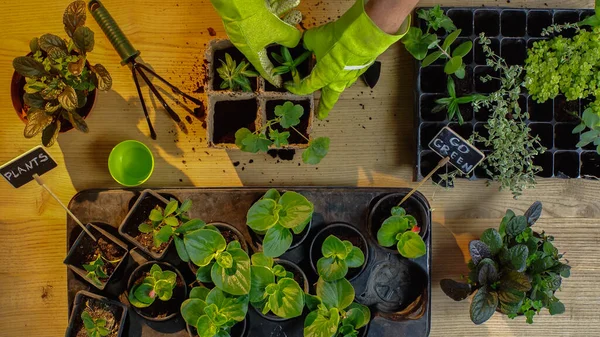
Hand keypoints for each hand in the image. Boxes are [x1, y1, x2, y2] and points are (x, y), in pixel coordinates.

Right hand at [209, 0, 302, 86]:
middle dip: (285, 36)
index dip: (272, 75)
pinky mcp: (247, 11)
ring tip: (297, 13)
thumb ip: (289, 38)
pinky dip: (278, 6)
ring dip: (285, 17)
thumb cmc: (253, 19)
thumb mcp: (276, 30)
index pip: (263, 67)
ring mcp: (246, 24)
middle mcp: (248, 39)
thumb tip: (295, 41)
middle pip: (270, 41)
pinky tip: (292, 2)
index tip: (279, 83)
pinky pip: (266, 11)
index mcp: (251, 50)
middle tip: (296, 32)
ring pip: (270, 23)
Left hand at [285, 0, 410, 118]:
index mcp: (322, 77)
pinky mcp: (361, 71)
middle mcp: (337, 82)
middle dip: (324, 108)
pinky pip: (350, 77)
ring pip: (340, 87)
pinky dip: (345, 75)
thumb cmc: (336, 39)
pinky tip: (344, 71)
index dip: (295, 87)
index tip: (288, 86)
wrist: (364, 35)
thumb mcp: (315, 38)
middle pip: (329, 99)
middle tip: (321, 115)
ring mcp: (351, 78)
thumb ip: (306, 43)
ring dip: (334, 89)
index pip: (305, 87)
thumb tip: (303, 42)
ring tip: (331, 88)